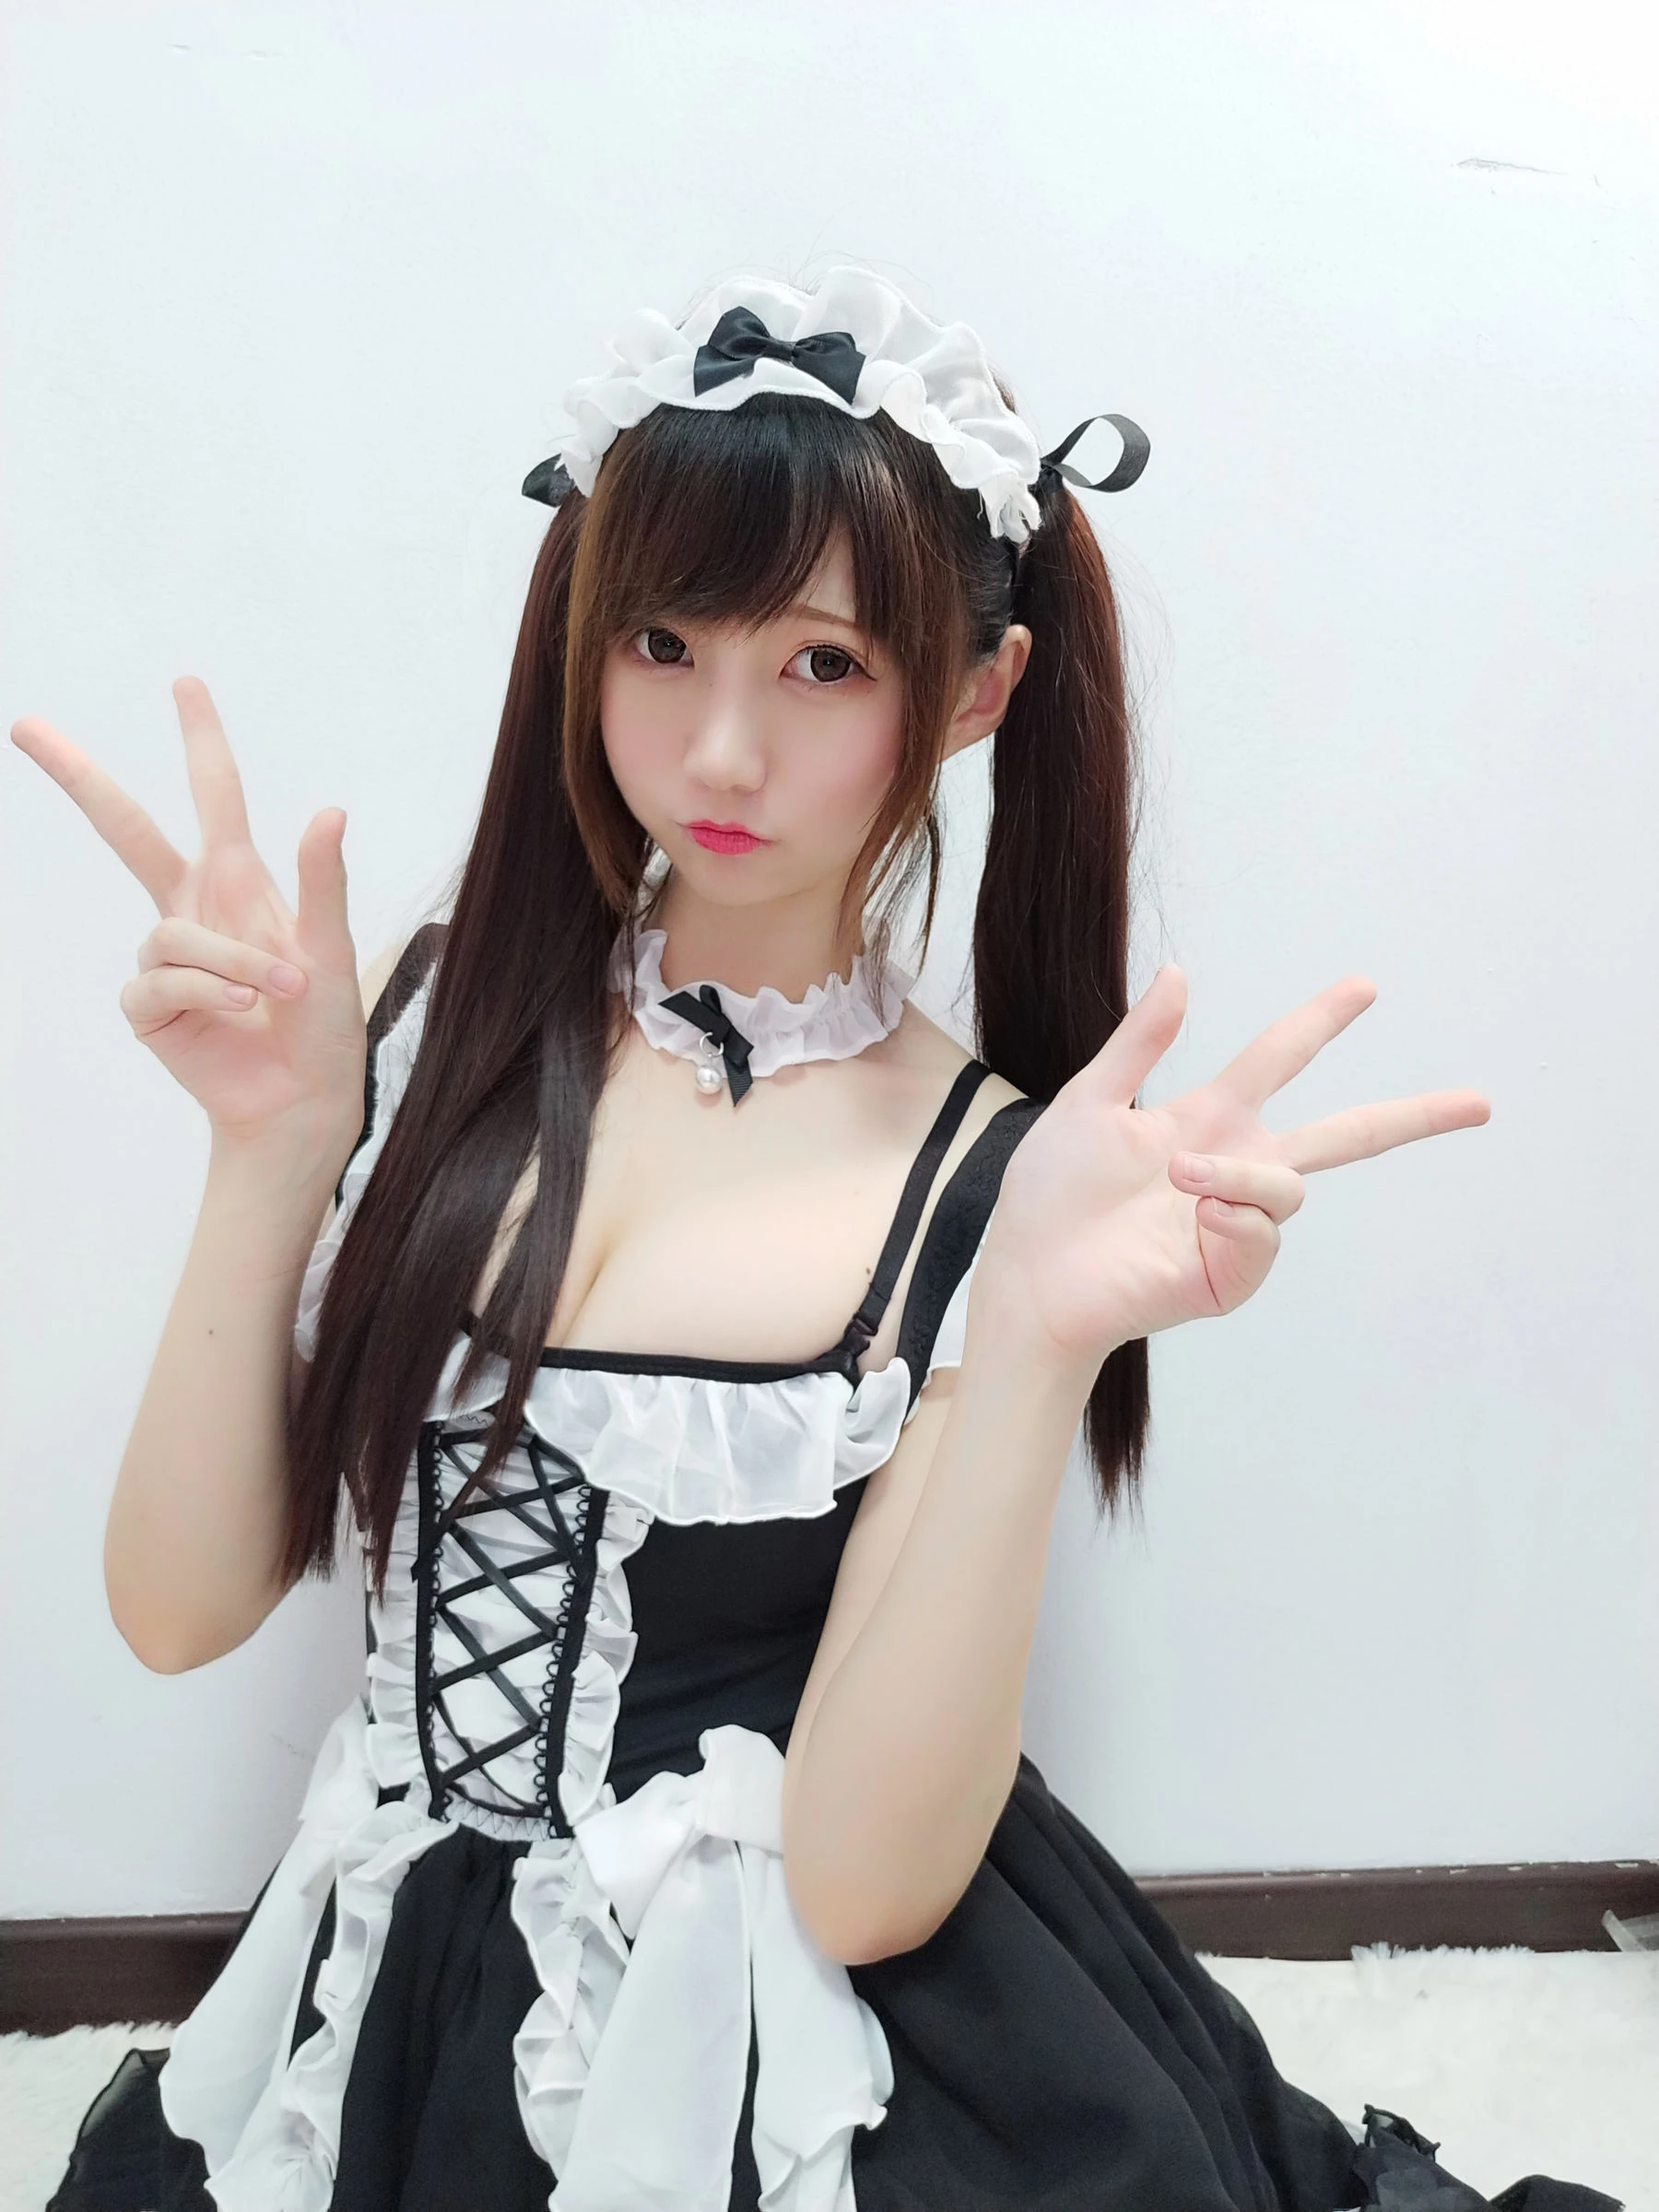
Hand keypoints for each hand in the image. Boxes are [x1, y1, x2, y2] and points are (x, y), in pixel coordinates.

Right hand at [11, 677, 366, 1152]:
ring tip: (278, 988)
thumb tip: (329, 811)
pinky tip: (241, 1010)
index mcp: (239, 883)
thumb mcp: (332, 949)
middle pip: (127, 830)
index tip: (185, 681)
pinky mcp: (149, 1006)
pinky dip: (206, 992)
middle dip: (80, 777)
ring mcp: (168, 957)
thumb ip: (326, 884)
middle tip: (25, 726)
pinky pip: (157, 980)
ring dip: (229, 960)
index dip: (200, 739)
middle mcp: (195, 909)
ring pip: (170, 932)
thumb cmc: (323, 1028)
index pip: (215, 796)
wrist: (302, 1102)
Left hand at [979, 966, 1490, 1367]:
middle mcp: (1233, 1169)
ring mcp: (1236, 1224)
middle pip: (1344, 1137)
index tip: (1365, 987)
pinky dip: (1234, 1218)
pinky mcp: (1226, 1275)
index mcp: (1206, 1121)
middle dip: (1411, 1117)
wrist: (1026, 1274)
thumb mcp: (1090, 1101)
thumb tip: (1180, 972)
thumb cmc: (1048, 1196)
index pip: (1279, 1059)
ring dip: (1238, 1175)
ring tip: (1180, 1176)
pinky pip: (1262, 1239)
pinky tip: (1196, 1215)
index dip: (1320, 1022)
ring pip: (1290, 1187)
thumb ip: (1140, 1042)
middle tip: (1479, 1102)